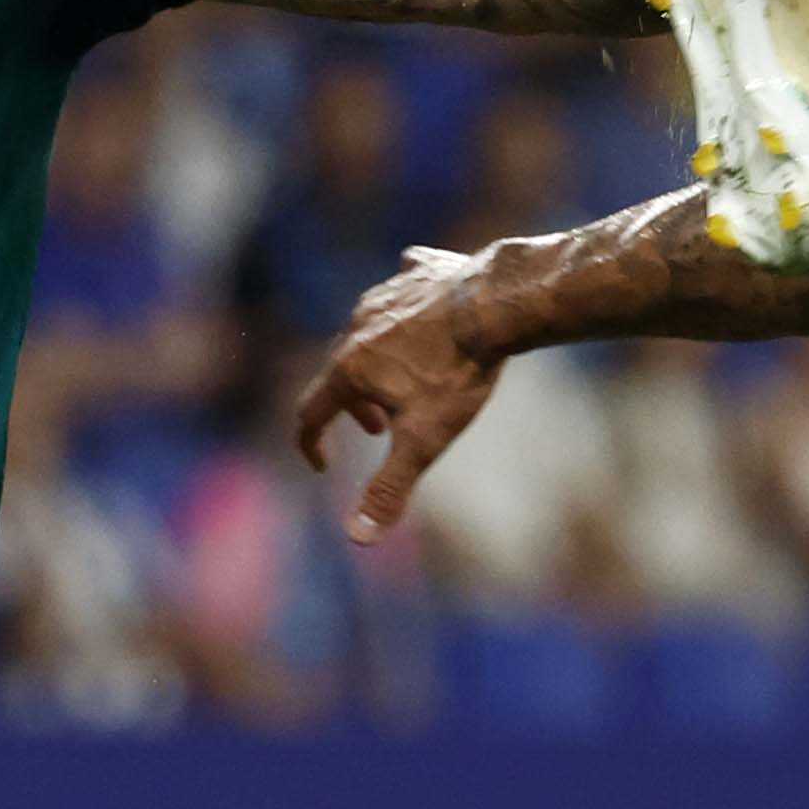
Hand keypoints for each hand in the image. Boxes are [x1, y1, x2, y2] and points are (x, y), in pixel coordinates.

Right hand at [292, 243, 514, 540]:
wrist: (497, 302)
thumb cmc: (459, 373)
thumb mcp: (424, 440)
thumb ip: (389, 487)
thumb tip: (357, 538)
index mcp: (350, 368)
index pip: (311, 412)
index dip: (311, 444)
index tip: (322, 464)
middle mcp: (356, 327)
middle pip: (339, 373)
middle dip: (353, 407)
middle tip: (378, 429)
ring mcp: (385, 294)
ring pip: (367, 332)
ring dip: (376, 362)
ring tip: (404, 380)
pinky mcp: (418, 270)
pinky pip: (400, 285)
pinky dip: (403, 307)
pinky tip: (420, 309)